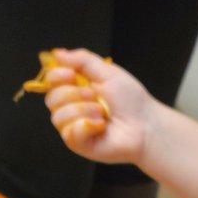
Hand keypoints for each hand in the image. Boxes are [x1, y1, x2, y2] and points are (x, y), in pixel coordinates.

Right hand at [43, 48, 155, 165]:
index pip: (52, 81)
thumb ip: (82, 60)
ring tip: (102, 113)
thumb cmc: (130, 100)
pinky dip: (85, 125)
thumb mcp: (107, 72)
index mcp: (77, 88)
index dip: (56, 76)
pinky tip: (101, 126)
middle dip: (73, 94)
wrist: (145, 125)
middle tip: (95, 96)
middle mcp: (72, 107)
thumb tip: (56, 54)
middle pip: (52, 98)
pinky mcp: (79, 143)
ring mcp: (74, 126)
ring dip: (82, 110)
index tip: (70, 74)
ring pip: (58, 116)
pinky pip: (69, 132)